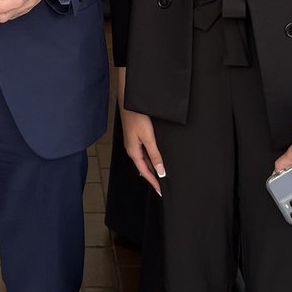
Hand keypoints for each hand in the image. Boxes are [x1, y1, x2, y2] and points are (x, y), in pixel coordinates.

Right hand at [117, 67, 165, 193]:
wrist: (129, 101)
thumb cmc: (136, 117)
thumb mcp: (148, 138)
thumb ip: (155, 155)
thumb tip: (160, 171)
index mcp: (133, 151)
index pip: (145, 172)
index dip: (153, 182)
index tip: (161, 191)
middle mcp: (132, 149)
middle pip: (144, 167)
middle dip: (153, 176)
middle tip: (162, 186)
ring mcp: (132, 142)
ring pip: (144, 160)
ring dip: (151, 167)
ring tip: (160, 175)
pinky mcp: (135, 136)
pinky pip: (143, 152)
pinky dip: (150, 158)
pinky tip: (155, 158)